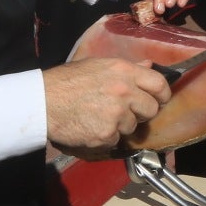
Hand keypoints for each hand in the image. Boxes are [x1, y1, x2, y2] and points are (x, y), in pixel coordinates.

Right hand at [42, 55, 172, 150]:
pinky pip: (115, 140)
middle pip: (151, 109)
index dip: (161, 94)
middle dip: (141, 113)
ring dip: (120, 126)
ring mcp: (117, 115)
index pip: (159, 84)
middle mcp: (125, 92)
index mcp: (124, 71)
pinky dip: (105, 138)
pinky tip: (91, 127)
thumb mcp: (98, 65)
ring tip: (99, 117)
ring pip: (132, 127)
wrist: (43, 102)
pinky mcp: (106, 134)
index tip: (158, 100)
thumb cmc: (67, 81)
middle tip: (125, 112)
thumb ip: (127, 67)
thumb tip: (148, 65)